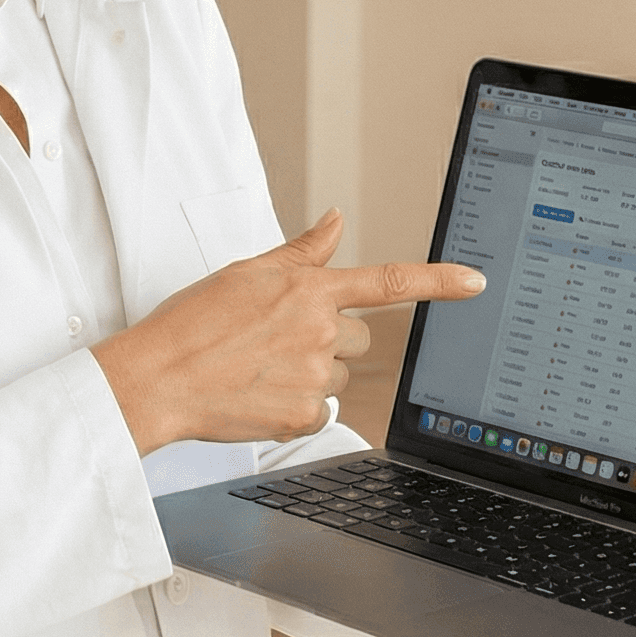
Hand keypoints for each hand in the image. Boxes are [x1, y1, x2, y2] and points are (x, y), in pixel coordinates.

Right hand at [92, 209, 486, 452]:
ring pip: (338, 373)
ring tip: (261, 367)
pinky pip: (320, 411)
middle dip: (329, 337)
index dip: (439, 281)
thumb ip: (303, 250)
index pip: (389, 280)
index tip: (475, 281)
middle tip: (279, 340)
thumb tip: (335, 220)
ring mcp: (315, 375)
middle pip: (359, 336)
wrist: (160, 378)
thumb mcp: (247, 270)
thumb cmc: (193, 322)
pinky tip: (260, 394)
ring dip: (311, 372)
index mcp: (310, 289)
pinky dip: (296, 406)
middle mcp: (320, 329)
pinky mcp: (304, 416)